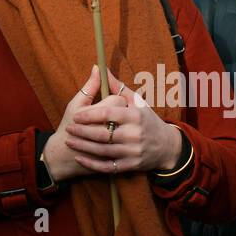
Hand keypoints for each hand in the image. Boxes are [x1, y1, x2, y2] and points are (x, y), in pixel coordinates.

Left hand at [53, 65, 183, 177]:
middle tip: (68, 128)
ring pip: (103, 150)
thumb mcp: (137, 102)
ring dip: (84, 147)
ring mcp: (133, 151)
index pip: (109, 114)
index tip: (76, 116)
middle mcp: (135, 134)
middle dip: (82, 132)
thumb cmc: (147, 120)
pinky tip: (80, 158)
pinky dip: (92, 164)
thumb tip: (101, 69)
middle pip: (103, 134)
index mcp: (135, 116)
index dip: (90, 115)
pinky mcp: (131, 165)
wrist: (166, 146)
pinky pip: (109, 166)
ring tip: (70, 141)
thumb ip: (118, 88)